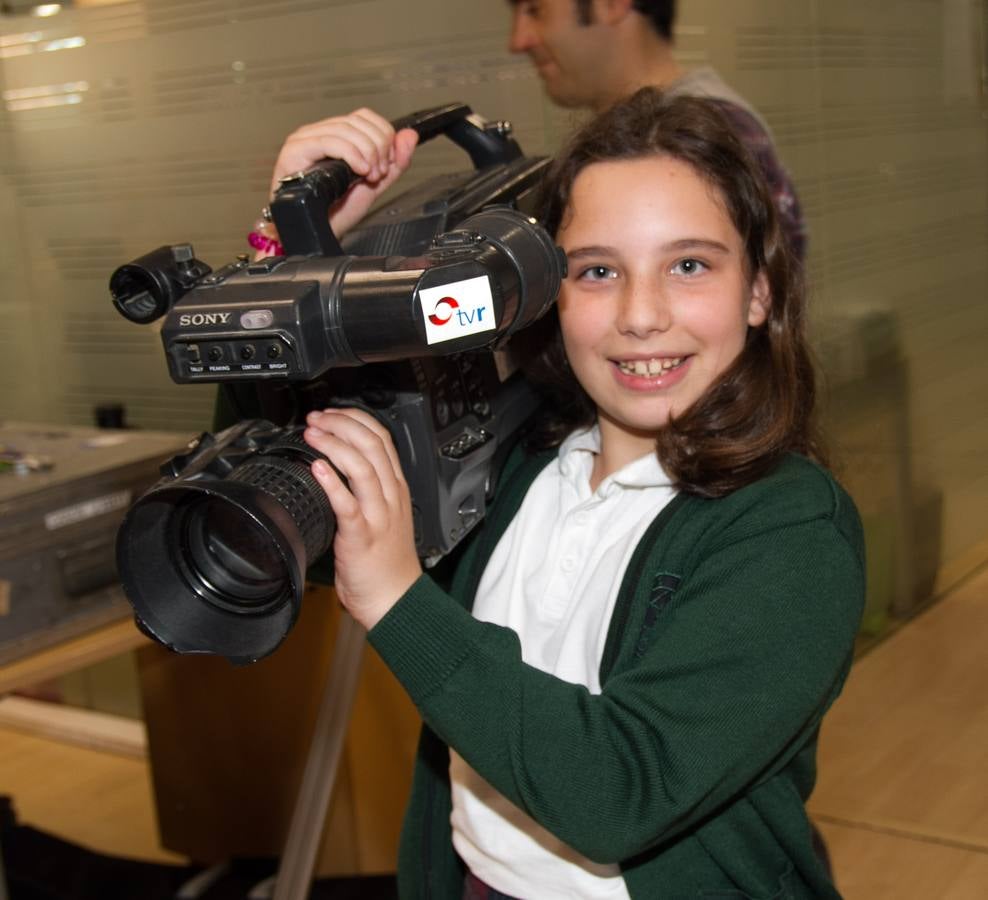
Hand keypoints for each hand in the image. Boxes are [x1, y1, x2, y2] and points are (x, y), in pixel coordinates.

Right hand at [271, 107, 418, 237]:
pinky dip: (350, 154)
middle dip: (377, 147)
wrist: (319, 233)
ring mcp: (305, 139)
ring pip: (345, 129)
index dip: (383, 135)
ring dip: (367, 153)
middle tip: (378, 174)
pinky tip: (359, 171)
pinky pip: (328, 141)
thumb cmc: (337, 212)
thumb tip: (410, 135)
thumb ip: (394, 162)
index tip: (387, 163)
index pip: (364, 117)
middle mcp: (319, 132)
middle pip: (357, 121)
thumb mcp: (374, 185)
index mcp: (336, 136)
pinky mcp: (295, 150)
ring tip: (369, 176)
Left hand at [304, 408, 421, 628]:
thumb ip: (366, 490)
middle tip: (317, 419)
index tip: (331, 413)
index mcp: (395, 488)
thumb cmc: (385, 562)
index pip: (382, 438)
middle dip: (341, 424)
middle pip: (372, 445)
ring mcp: (379, 515)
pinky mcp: (363, 536)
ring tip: (313, 435)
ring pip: (363, 467)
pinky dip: (332, 483)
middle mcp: (390, 496)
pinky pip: (348, 504)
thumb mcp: (383, 514)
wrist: (395, 598)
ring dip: (334, 446)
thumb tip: (337, 466)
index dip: (355, 419)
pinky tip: (318, 469)